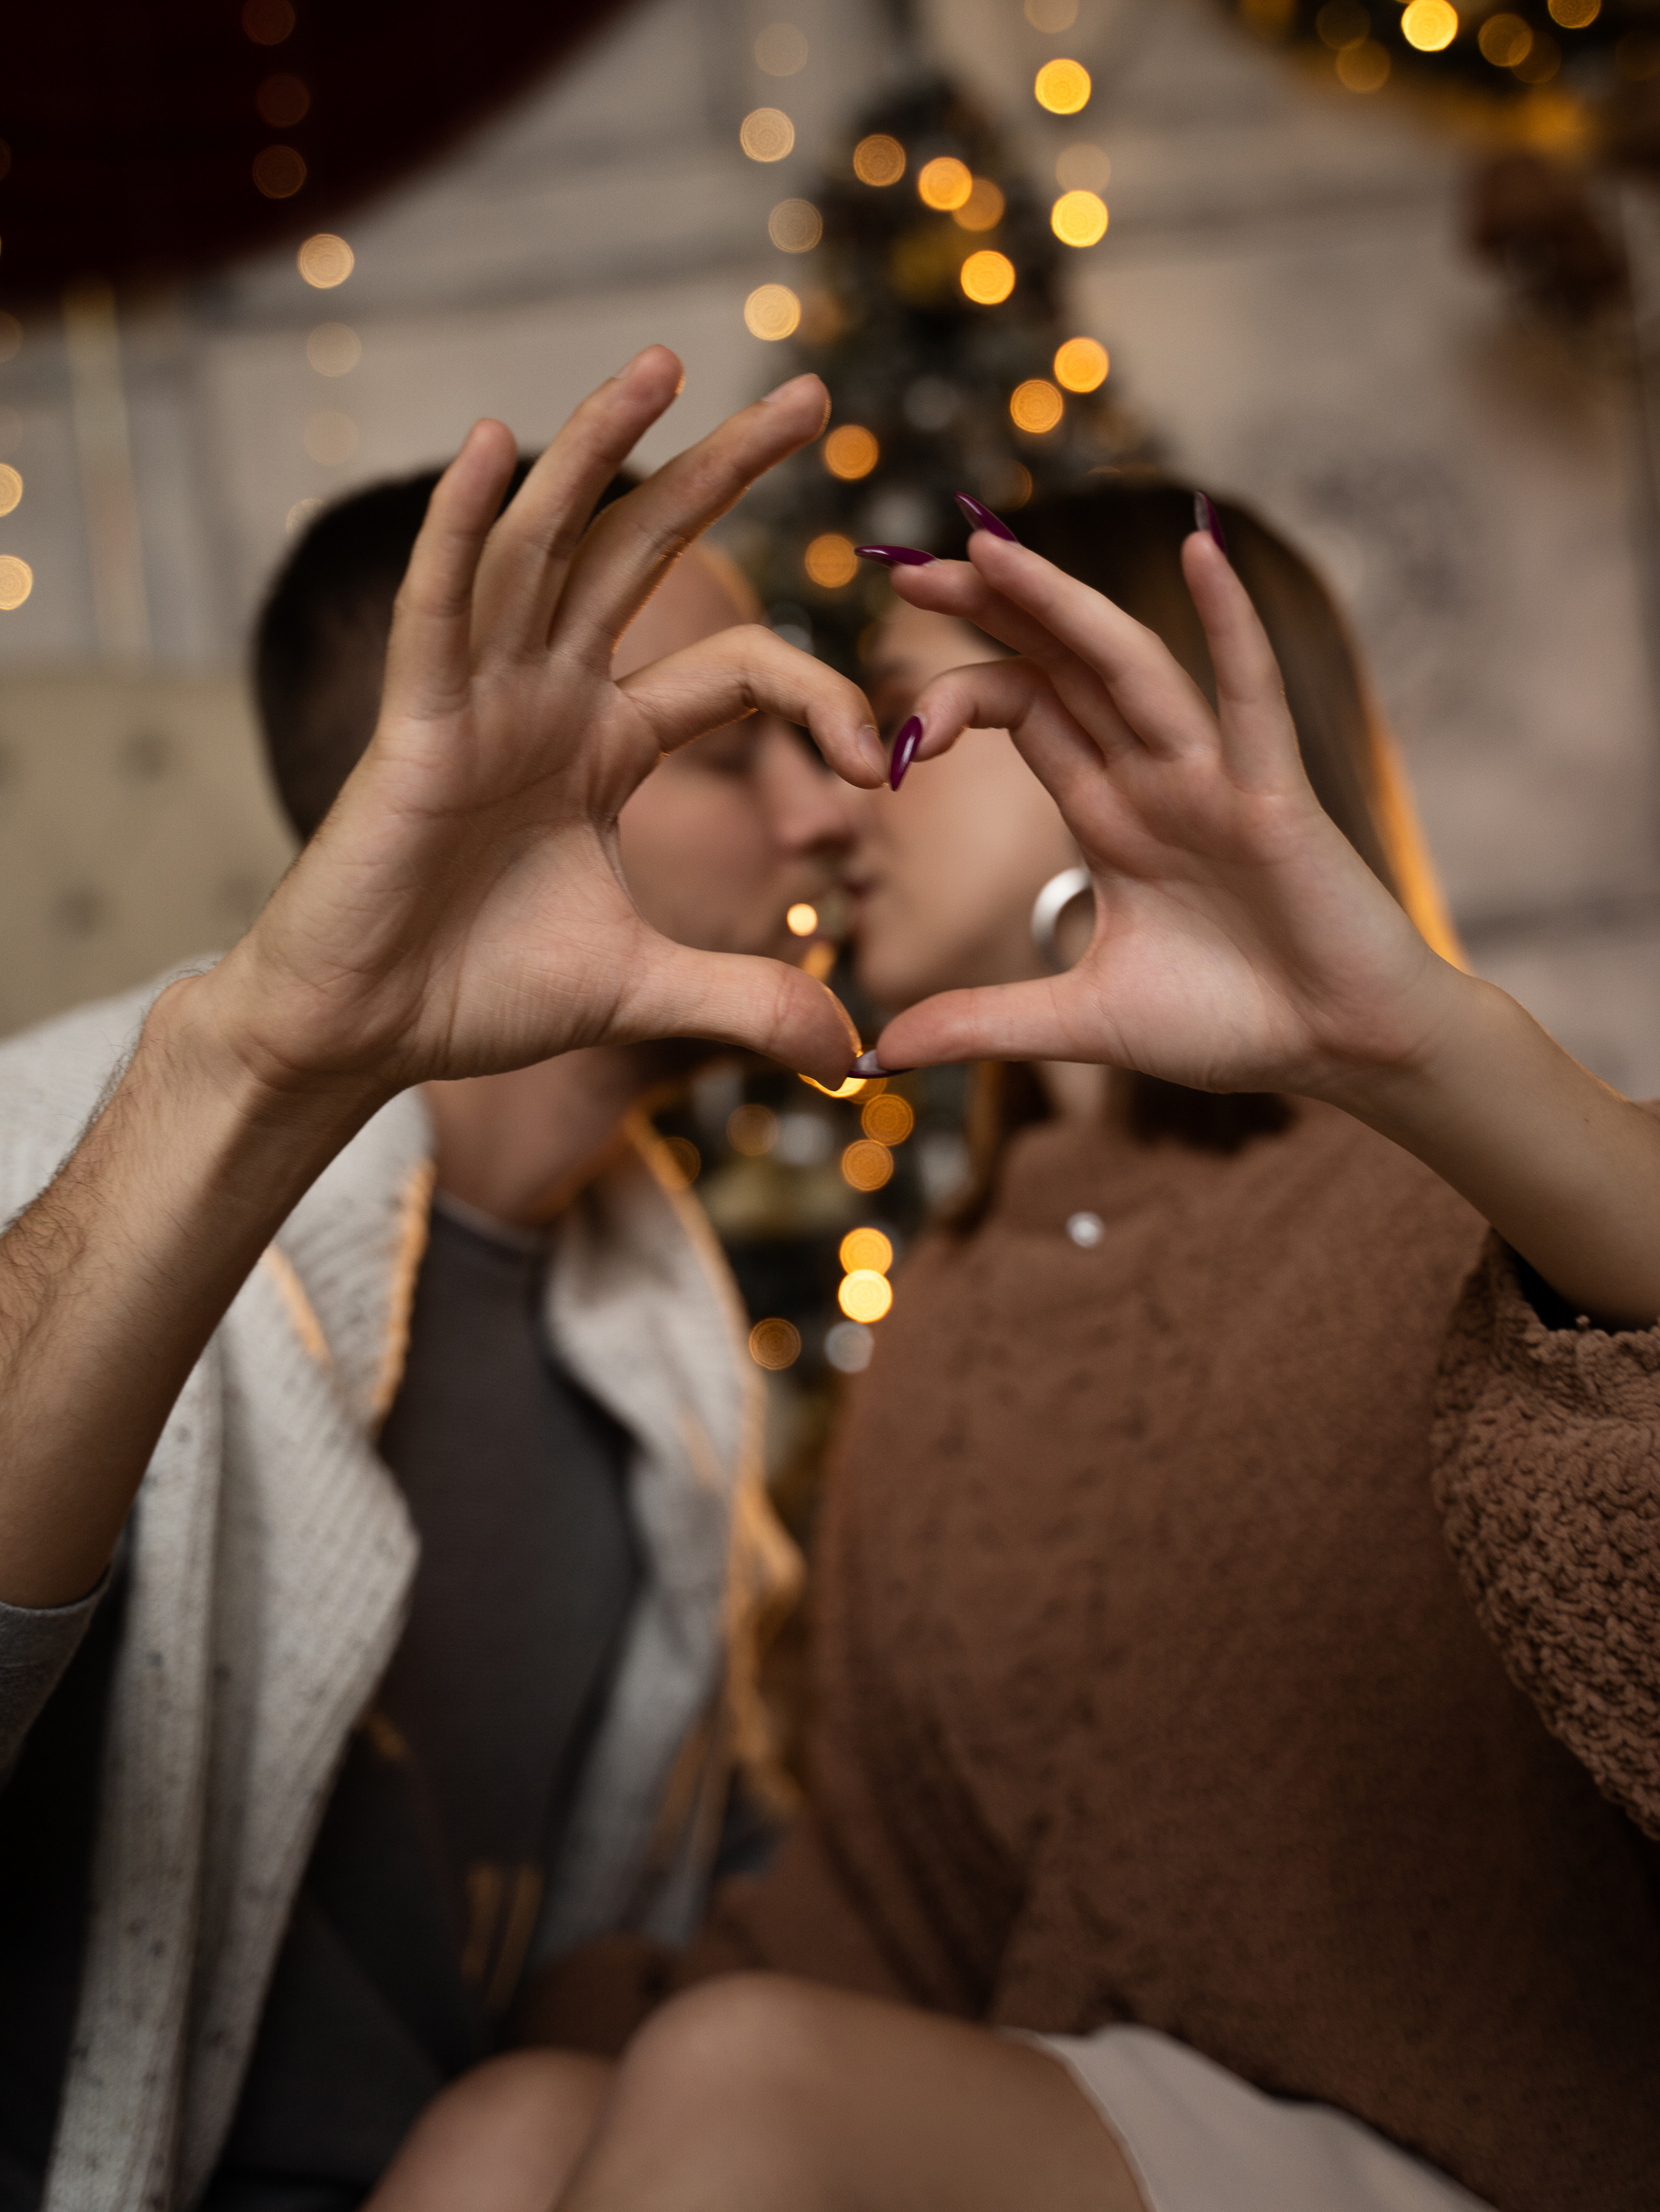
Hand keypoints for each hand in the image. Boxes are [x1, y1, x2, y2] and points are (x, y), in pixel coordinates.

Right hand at [195, 349, 881, 1102]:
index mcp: (606, 742)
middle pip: (644, 557)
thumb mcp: (644, 989)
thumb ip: (747, 998)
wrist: (363, 1035)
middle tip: (812, 396)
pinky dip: (458, 529)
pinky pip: (438, 610)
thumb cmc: (481, 993)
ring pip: (542, 549)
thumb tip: (852, 1052)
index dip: (818, 693)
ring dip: (597, 454)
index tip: (879, 761)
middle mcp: (546, 696)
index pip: (735, 670)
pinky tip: (494, 445)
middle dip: (722, 473)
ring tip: (663, 364)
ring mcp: (477, 698)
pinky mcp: (413, 726)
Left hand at [870, 527, 1463, 1104]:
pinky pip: (1251, 698)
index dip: (954, 698)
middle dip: (990, 613)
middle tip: (907, 565)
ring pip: (1131, 668)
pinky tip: (1201, 552)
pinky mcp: (1276, 797)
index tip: (890, 733)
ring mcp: (1215, 779)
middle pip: (1062, 666)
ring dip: (1064, 605)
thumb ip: (982, 1026)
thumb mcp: (1082, 1024)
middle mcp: (1156, 777)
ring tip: (990, 551)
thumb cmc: (1232, 1023)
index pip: (1024, 712)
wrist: (1339, 1055)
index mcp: (1109, 814)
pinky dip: (1232, 625)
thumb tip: (879, 1056)